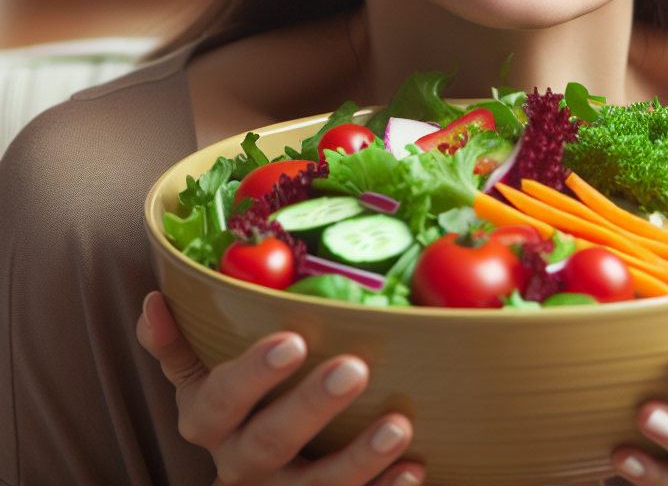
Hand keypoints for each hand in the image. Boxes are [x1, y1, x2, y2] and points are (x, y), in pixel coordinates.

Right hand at [137, 291, 423, 485]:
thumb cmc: (234, 410)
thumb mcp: (197, 382)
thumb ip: (176, 347)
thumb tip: (154, 300)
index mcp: (208, 422)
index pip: (222, 398)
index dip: (253, 374)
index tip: (292, 341)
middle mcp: (238, 464)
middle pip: (271, 442)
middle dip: (313, 406)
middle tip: (355, 368)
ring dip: (358, 459)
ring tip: (398, 425)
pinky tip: (413, 468)